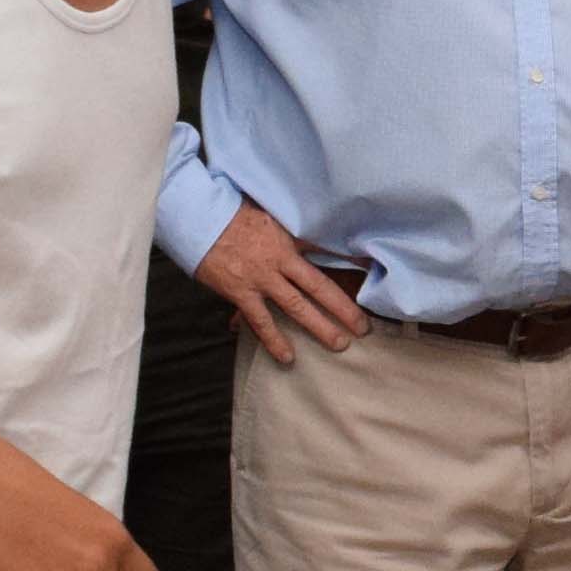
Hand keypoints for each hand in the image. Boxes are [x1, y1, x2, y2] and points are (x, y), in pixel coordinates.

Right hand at [192, 203, 366, 365]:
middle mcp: (279, 260)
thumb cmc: (231, 213)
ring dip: (320, 327)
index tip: (373, 276)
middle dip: (345, 308)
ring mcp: (261, 278)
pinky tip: (288, 357)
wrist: (197, 217)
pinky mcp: (241, 292)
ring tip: (340, 344)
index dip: (351, 263)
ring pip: (297, 307)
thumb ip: (289, 232)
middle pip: (320, 287)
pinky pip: (261, 322)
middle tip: (364, 327)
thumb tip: (309, 239)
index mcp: (288, 239)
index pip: (327, 252)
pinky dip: (274, 340)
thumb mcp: (267, 216)